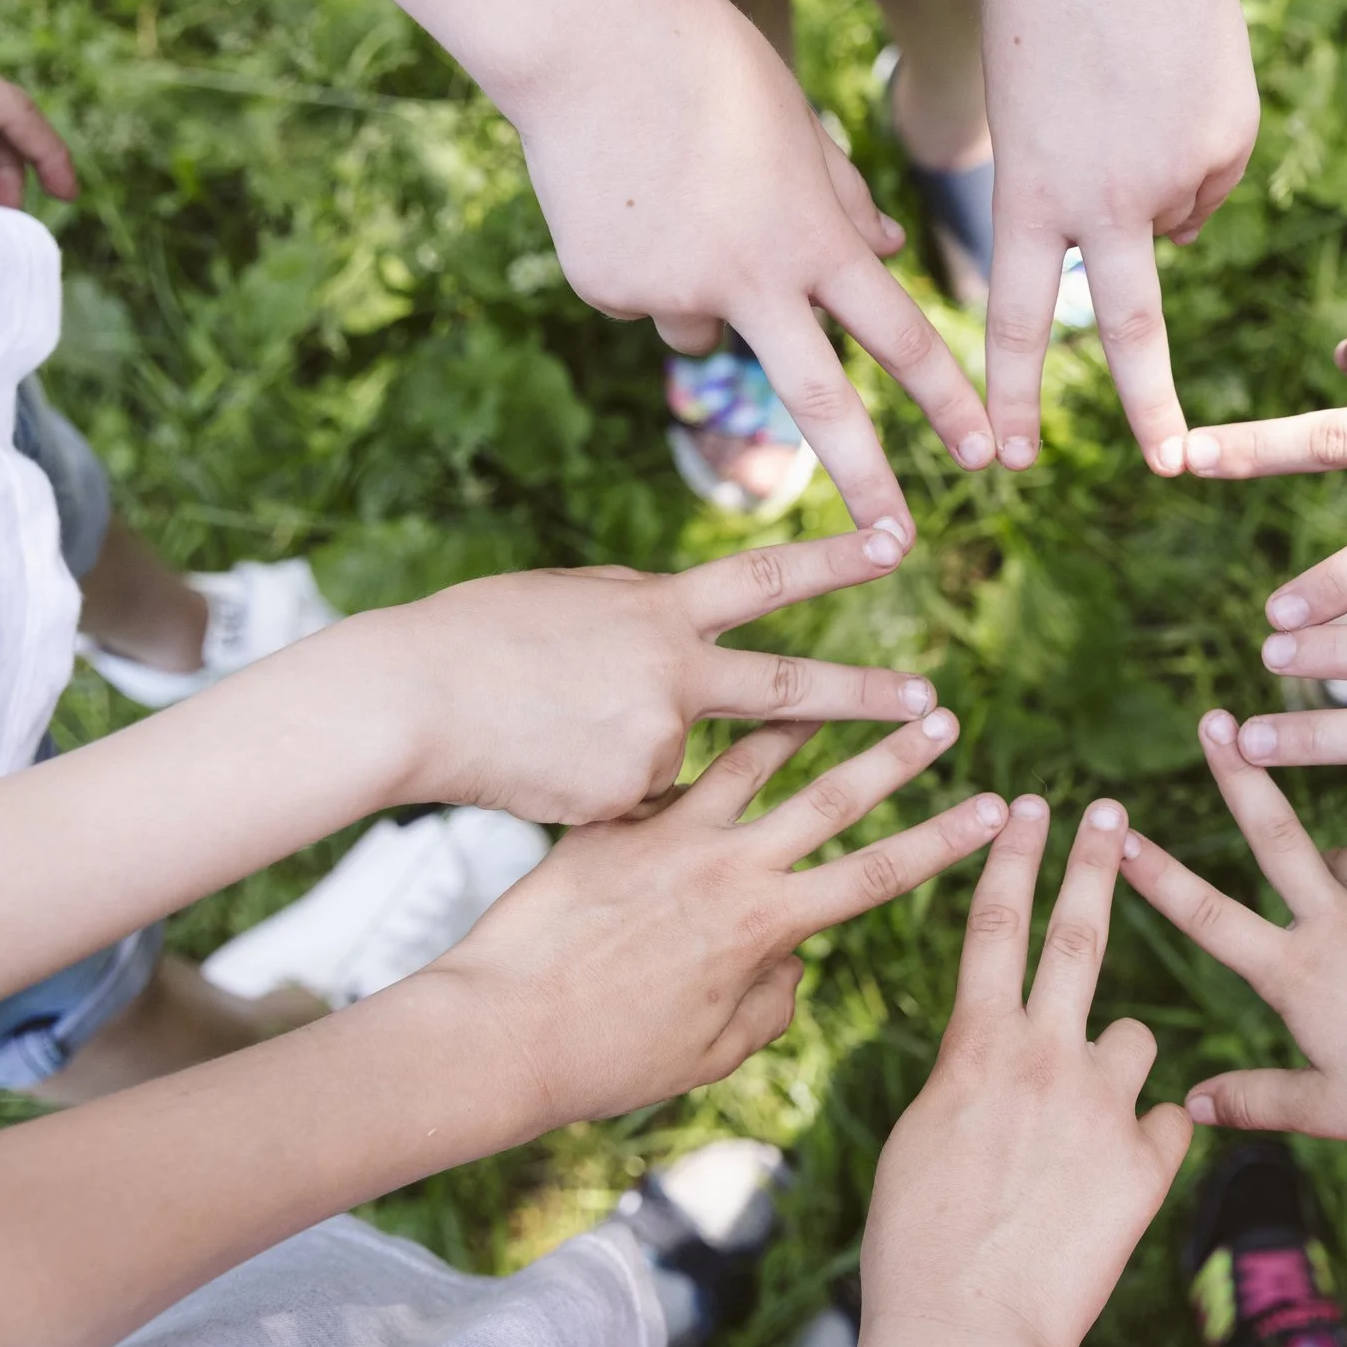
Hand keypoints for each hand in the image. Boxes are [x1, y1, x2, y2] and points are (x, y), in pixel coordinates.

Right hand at [334, 528, 938, 824]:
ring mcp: (656, 738)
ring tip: (559, 732)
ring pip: (688, 763)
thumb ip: (641, 611)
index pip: (767, 576)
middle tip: (939, 708)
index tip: (901, 542)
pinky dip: (604, 794)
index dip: (837, 558)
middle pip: (794, 691)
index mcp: (658, 608)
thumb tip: (686, 617)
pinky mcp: (630, 797)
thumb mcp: (570, 599)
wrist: (408, 702)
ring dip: (642, 755)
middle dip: (871, 700)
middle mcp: (674, 671)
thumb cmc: (473, 638)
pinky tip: (543, 771)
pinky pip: (638, 804)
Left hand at [431, 712, 1005, 1126]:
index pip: (879, 873)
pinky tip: (706, 721)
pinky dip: (696, 745)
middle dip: (898, 755)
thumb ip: (770, 1005)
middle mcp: (727, 868)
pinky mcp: (611, 823)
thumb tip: (796, 967)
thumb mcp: (711, 1052)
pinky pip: (668, 772)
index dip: (945, 840)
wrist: (497, 1032)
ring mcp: (667, 835)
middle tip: (944, 715)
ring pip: (750, 757)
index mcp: (765, 928)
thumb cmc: (606, 1060)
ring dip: (801, 717)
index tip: (994, 809)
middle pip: (834, 795)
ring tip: (833, 684)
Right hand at [512, 2, 988, 537]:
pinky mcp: (609, 290)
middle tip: (902, 542)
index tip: (984, 456)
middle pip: (821, 403)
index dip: (946, 400)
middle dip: (868, 480)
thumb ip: (845, 202)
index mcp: (814, 237)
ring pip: (707, 331)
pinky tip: (621, 193)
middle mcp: (752, 279)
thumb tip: (888, 252)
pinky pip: (641, 296)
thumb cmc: (707, 64)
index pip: (898, 335)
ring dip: (705, 292)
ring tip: (676, 198)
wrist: (584, 35)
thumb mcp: (799, 127)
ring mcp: (675, 290)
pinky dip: (639, 261)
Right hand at [862, 795, 1192, 1346]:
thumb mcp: (924, 1137)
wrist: (968, 1332)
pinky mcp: (1149, 1161)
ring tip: (1081, 1130)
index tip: (1030, 806)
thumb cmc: (917, 1245)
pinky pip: (1164, 1122)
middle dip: (1096, 865)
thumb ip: (970, 1079)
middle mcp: (1046, 1057)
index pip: (994, 923)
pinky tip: (1112, 1187)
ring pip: (1135, 1041)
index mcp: (975, 1046)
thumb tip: (994, 1060)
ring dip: (1117, 1063)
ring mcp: (1104, 1105)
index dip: (1012, 858)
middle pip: (1078, 936)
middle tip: (1111, 814)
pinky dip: (1145, 1141)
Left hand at [980, 0, 1257, 473]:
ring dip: (1151, 180)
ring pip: (1169, 218)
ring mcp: (1178, 173)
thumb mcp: (1022, 105)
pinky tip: (1172, 78)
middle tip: (1171, 466)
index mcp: (1034, 191)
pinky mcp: (1228, 141)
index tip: (1012, 461)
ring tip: (1127, 89)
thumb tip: (1166, 239)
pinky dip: (1188, 142)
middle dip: (1151, 410)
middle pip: (1133, 329)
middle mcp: (1108, 198)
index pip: (1020, 319)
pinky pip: (1204, 170)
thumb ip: (1071, 188)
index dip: (1016, 395)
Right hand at [1120, 711, 1346, 1148]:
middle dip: (1239, 773)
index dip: (1157, 876)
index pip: (1208, 917)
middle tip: (1214, 720)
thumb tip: (1191, 1107)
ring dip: (1337, 875)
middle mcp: (1335, 925)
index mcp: (1295, 974)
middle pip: (1276, 833)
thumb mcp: (1325, 1108)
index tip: (1121, 834)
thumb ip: (1255, 1100)